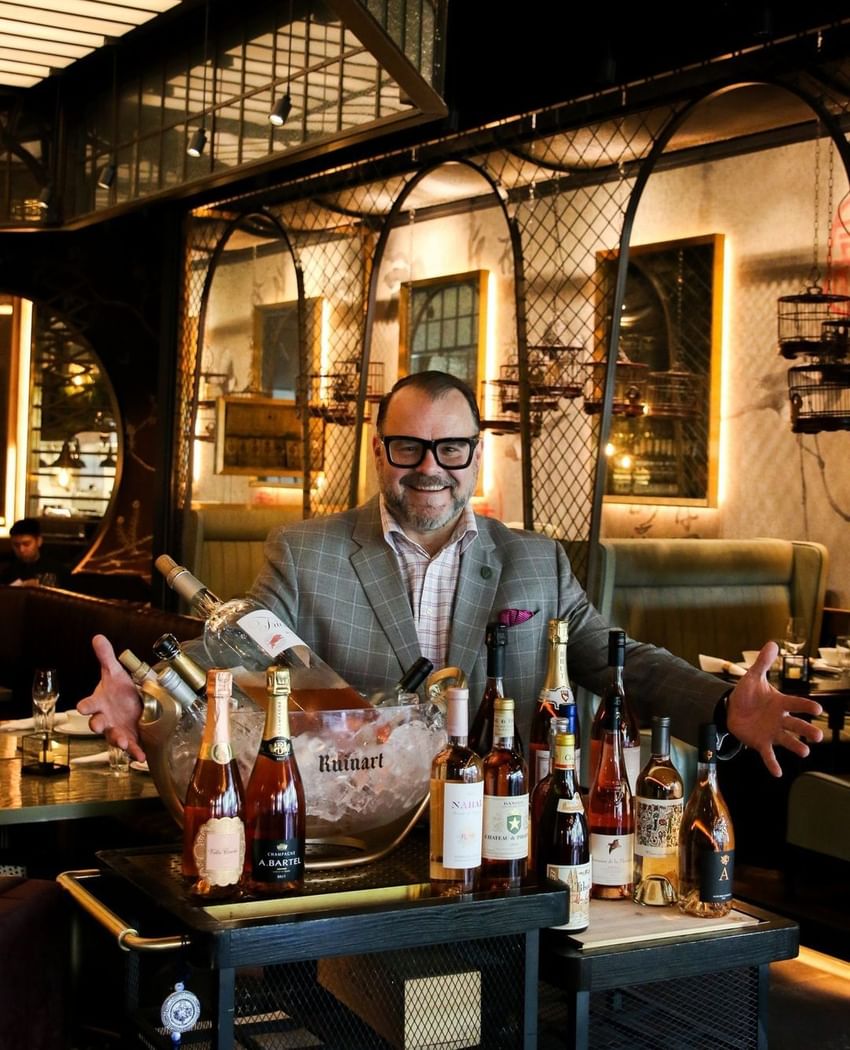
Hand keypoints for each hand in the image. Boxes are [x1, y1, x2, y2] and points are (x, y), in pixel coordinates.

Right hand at [76, 634, 145, 761]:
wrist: (134, 703)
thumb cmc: (119, 690)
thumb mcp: (115, 672)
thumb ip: (106, 656)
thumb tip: (98, 637)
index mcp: (99, 702)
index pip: (87, 705)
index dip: (84, 706)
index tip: (83, 706)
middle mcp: (105, 718)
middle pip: (97, 723)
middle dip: (98, 724)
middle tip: (99, 724)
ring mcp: (116, 729)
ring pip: (113, 737)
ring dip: (118, 739)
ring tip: (124, 742)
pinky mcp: (129, 737)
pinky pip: (130, 746)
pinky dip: (135, 752)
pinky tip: (141, 756)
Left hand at [726, 640, 822, 776]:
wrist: (731, 708)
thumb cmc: (747, 693)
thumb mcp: (752, 677)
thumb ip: (763, 663)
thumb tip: (772, 643)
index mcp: (780, 702)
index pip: (796, 703)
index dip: (806, 705)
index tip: (818, 708)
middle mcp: (780, 719)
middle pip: (796, 725)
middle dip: (807, 730)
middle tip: (817, 736)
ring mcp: (772, 732)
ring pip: (787, 741)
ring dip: (796, 747)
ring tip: (804, 752)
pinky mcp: (761, 743)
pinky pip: (768, 754)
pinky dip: (772, 763)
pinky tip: (778, 773)